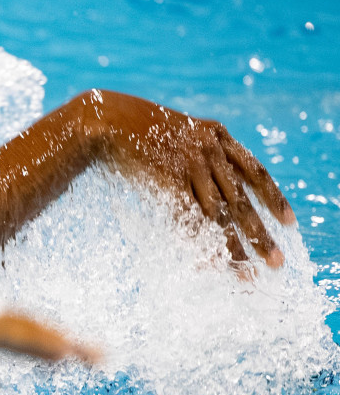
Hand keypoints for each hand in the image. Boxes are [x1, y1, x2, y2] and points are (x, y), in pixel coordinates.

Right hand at [70, 90, 295, 266]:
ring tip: (246, 274)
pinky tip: (208, 264)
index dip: (274, 199)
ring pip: (220, 214)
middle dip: (260, 234)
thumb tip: (211, 183)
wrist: (105, 120)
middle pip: (243, 200)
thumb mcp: (178, 133)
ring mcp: (190, 165)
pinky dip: (199, 243)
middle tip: (275, 262)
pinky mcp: (169, 180)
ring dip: (234, 247)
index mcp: (217, 136)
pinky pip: (190, 219)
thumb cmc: (136, 130)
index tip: (289, 222)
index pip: (256, 171)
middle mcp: (210, 149)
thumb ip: (198, 152)